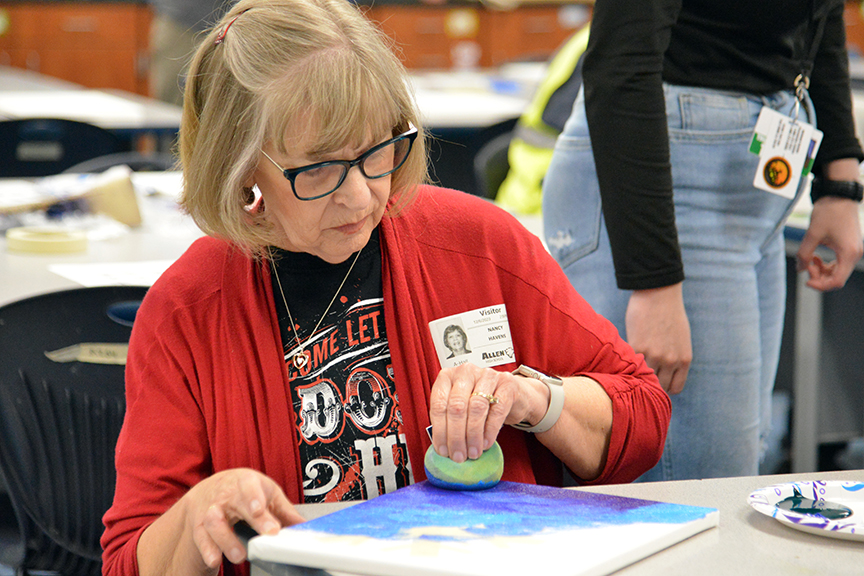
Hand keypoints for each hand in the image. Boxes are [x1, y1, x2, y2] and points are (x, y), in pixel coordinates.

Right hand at [185, 469, 303, 568]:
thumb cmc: (244, 489)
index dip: (257, 500)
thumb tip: (305, 526)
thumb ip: (285, 510)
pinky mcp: (200, 525)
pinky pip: (201, 537)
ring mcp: (211, 509)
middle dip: (252, 520)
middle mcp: (226, 494)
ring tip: (239, 556)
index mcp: (245, 482)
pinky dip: (207, 550)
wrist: (211, 488)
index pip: (250, 487)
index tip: (266, 516)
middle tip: (268, 535)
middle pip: (236, 504)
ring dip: (226, 540)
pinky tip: (215, 560)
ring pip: (214, 522)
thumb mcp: (267, 492)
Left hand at [428, 363, 546, 462]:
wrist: (513, 393)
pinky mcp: (507, 384)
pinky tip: (486, 443)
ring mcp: (488, 375)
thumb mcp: (461, 405)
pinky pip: (497, 410)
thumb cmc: (482, 401)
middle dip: (456, 436)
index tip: (442, 450)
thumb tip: (442, 447)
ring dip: (473, 435)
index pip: (439, 403)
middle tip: (458, 456)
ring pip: (476, 408)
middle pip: (457, 406)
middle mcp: (466, 372)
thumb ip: (449, 420)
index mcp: (448, 376)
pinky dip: (490, 430)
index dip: (440, 430)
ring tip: (473, 452)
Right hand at [625, 283, 691, 394]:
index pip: (675, 388)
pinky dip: (628, 361)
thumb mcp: (681, 339)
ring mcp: (653, 355)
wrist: (658, 293)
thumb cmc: (670, 313)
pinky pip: (631, 363)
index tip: (656, 378)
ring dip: (637, 371)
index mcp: (684, 359)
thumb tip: (664, 372)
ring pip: (642, 377)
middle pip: (658, 386)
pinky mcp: (637, 347)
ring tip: (632, 363)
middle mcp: (670, 361)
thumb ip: (675, 356)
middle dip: (650, 380)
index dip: (664, 385)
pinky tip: (626, 354)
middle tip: (642, 371)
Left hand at [796, 196, 862, 290]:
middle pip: (837, 278)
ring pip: (837, 272)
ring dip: (821, 270)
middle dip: (818, 276)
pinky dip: (825, 264)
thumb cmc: (828, 212)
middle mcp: (855, 254)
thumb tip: (800, 269)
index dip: (820, 285)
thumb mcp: (812, 234)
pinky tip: (814, 256)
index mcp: (849, 253)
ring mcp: (854, 251)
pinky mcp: (849, 247)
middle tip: (805, 263)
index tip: (806, 281)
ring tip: (809, 258)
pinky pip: (838, 263)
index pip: (837, 281)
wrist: (839, 195)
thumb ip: (804, 254)